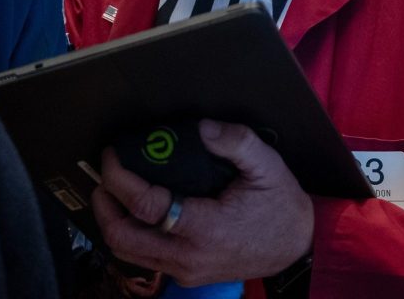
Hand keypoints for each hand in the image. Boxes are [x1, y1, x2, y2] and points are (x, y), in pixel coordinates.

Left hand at [92, 119, 313, 286]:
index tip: (113, 155)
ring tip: (114, 190)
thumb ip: (234, 141)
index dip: (120, 178)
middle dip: (105, 203)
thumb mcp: (267, 164)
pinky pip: (143, 257)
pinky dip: (130, 232)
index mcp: (206, 229)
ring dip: (113, 220)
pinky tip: (137, 209)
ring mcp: (184, 271)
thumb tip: (200, 127)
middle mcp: (188, 256)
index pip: (145, 207)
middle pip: (122, 237)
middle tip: (106, 174)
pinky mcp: (185, 275)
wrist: (298, 246)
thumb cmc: (281, 205)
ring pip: (126, 252)